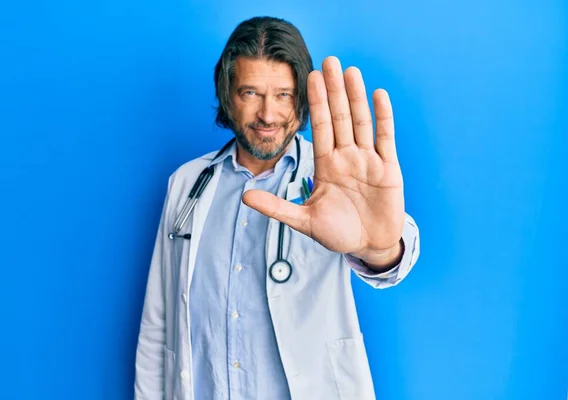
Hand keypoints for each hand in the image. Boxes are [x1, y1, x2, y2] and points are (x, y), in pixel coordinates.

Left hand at [242, 56, 404, 261]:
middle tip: (329, 61)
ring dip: (356, 97)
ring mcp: (368, 160)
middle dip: (334, 91)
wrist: (369, 246)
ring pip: (361, 122)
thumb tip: (245, 197)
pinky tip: (378, 95)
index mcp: (326, 165)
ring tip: (350, 71)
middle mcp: (346, 157)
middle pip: (340, 118)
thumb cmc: (338, 233)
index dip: (316, 104)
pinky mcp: (388, 168)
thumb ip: (277, 207)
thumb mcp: (304, 220)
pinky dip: (383, 117)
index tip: (310, 78)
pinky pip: (385, 138)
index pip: (320, 128)